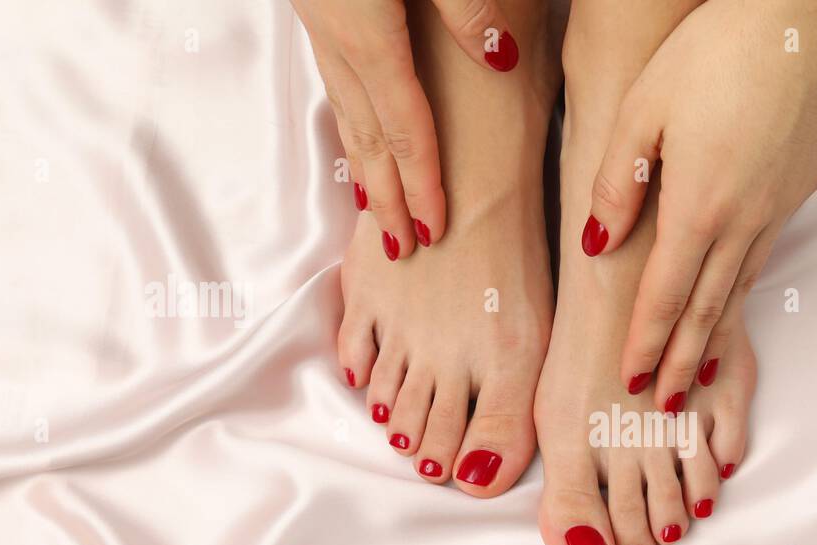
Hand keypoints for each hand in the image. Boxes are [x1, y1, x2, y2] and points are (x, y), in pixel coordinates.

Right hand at [292, 0, 520, 257]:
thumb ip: (465, 10)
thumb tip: (502, 58)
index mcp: (369, 38)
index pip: (404, 131)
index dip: (421, 185)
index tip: (433, 231)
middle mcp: (338, 43)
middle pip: (368, 140)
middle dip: (386, 200)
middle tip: (401, 248)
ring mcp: (319, 28)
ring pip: (344, 115)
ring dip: (362, 168)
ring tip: (376, 211)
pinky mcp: (314, 10)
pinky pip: (334, 86)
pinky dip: (348, 124)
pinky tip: (355, 134)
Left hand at [582, 0, 816, 407]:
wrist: (804, 13)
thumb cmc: (716, 48)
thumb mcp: (644, 108)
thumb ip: (617, 183)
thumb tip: (597, 244)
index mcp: (698, 206)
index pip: (665, 295)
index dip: (647, 342)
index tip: (633, 380)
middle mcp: (744, 219)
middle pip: (708, 309)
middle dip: (684, 362)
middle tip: (669, 404)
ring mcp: (779, 206)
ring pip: (742, 287)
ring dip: (718, 336)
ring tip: (702, 374)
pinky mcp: (802, 186)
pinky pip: (765, 253)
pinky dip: (744, 290)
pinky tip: (734, 298)